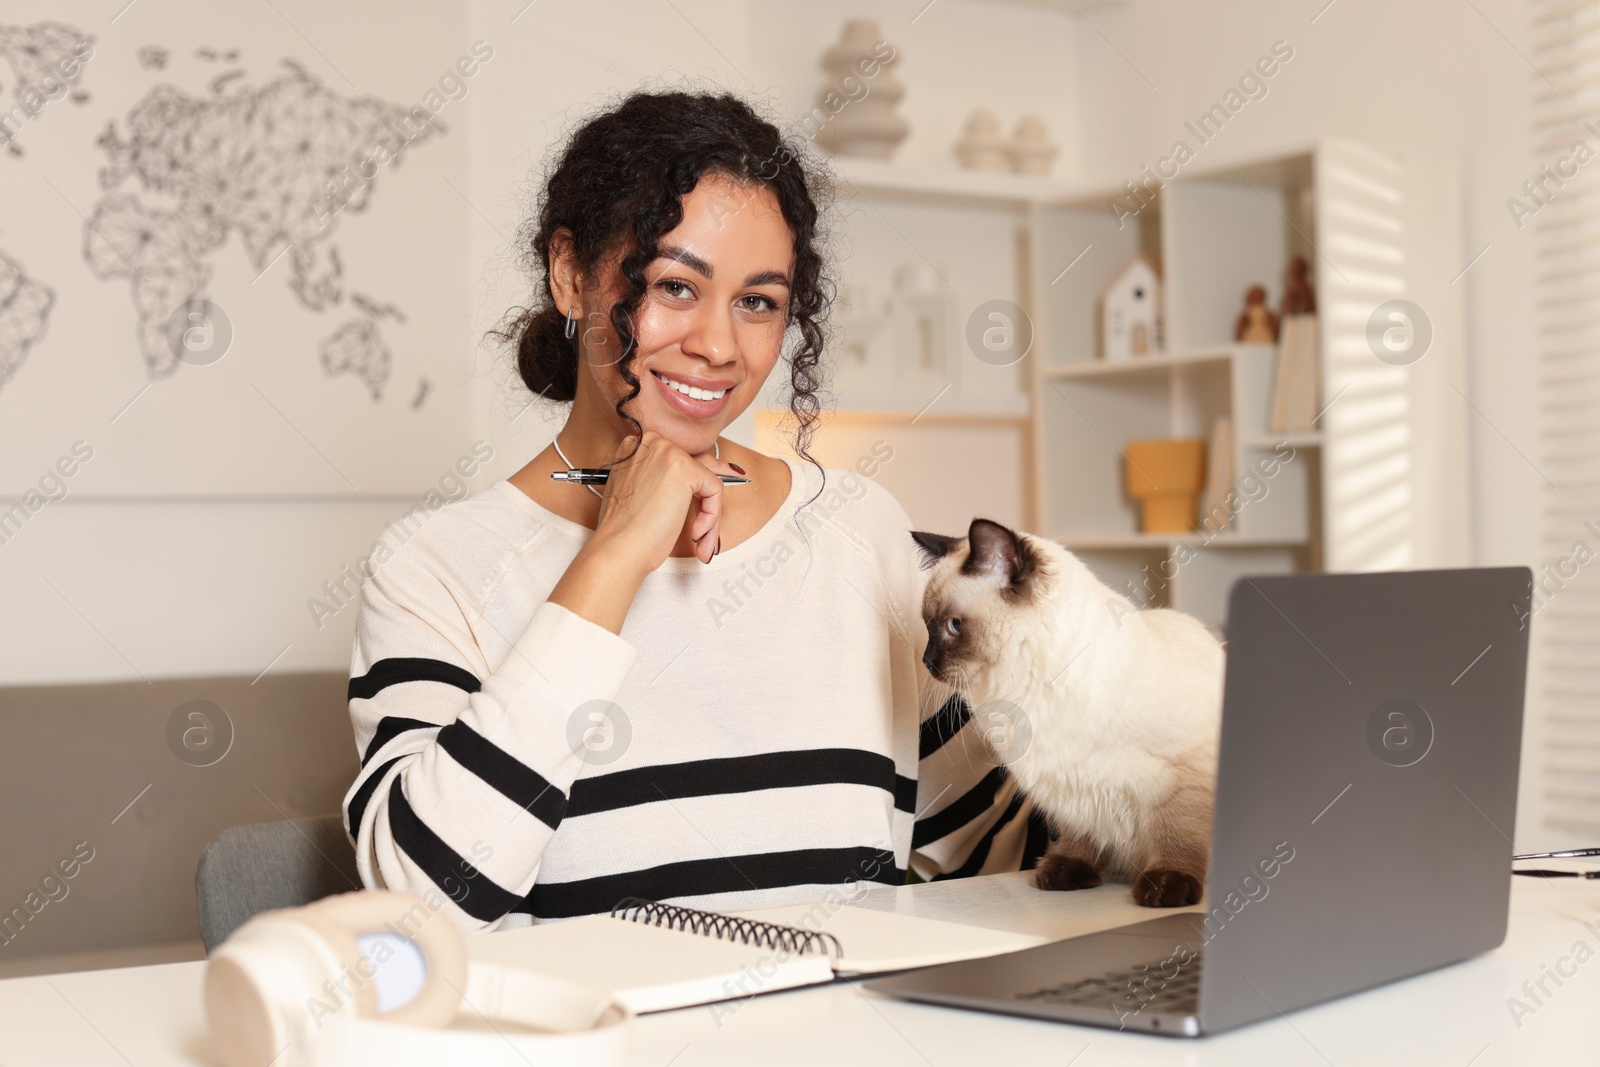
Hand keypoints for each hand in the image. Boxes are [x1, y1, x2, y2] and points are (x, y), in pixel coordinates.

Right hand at [590, 431, 741, 567]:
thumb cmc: (626, 530)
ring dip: (709, 516)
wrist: (618, 548)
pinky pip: (715, 490)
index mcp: (637, 446)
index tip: (704, 504)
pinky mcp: (684, 468)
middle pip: (698, 468)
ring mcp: (667, 452)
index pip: (681, 460)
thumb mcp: (645, 495)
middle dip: (705, 503)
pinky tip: (695, 533)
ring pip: (708, 482)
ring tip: (700, 540)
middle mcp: (651, 442)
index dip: (695, 488)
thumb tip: (711, 471)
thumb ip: (668, 480)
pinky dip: (711, 516)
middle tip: (705, 530)